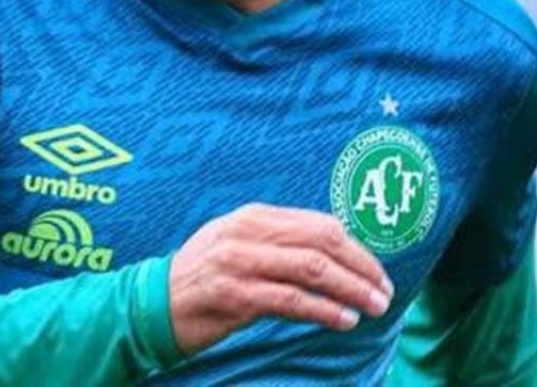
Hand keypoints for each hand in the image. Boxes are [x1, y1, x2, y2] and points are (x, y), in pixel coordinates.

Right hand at [167, 203, 393, 355]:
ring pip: (313, 270)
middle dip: (361, 266)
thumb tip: (333, 252)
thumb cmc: (203, 278)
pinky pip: (292, 301)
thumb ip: (279, 243)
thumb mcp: (238, 246)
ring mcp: (240, 262)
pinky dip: (325, 311)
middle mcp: (248, 232)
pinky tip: (345, 321)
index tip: (377, 271)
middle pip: (322, 242)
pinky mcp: (235, 295)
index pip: (319, 224)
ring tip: (374, 306)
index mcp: (254, 216)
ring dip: (351, 290)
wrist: (152, 305)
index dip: (356, 247)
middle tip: (385, 290)